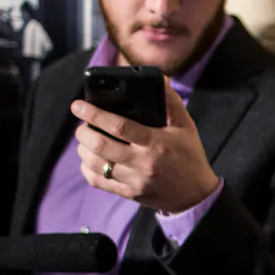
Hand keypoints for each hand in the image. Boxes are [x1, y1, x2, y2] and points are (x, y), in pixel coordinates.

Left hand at [72, 77, 219, 213]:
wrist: (196, 194)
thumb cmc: (190, 155)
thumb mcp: (186, 126)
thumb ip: (171, 103)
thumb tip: (160, 80)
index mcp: (156, 142)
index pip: (119, 126)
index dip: (94, 114)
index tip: (78, 105)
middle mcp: (143, 162)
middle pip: (101, 145)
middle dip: (83, 132)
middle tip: (81, 125)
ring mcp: (135, 180)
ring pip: (96, 164)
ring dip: (83, 150)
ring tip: (84, 141)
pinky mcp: (130, 193)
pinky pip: (99, 182)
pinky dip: (87, 169)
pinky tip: (89, 160)